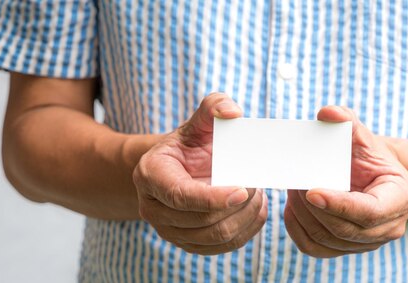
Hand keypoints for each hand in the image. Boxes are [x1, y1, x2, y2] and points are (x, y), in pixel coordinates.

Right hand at [133, 93, 267, 254]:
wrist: (181, 167)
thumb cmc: (192, 142)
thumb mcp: (199, 120)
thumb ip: (214, 106)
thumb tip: (232, 112)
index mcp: (150, 175)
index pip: (181, 196)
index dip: (213, 198)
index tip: (243, 189)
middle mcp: (152, 208)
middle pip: (201, 221)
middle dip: (237, 205)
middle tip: (257, 184)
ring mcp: (169, 230)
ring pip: (214, 237)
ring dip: (244, 217)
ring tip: (258, 195)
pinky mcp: (188, 244)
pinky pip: (222, 247)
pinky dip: (246, 231)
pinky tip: (255, 211)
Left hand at [284, 106, 407, 257]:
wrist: (372, 176)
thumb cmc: (368, 155)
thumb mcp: (363, 136)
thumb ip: (347, 122)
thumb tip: (327, 113)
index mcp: (401, 198)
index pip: (369, 212)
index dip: (339, 204)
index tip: (311, 191)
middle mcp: (390, 227)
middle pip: (345, 229)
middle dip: (313, 207)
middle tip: (295, 182)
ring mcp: (369, 243)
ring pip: (327, 240)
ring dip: (303, 216)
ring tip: (293, 190)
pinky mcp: (347, 249)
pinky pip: (316, 249)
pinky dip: (298, 230)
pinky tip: (291, 209)